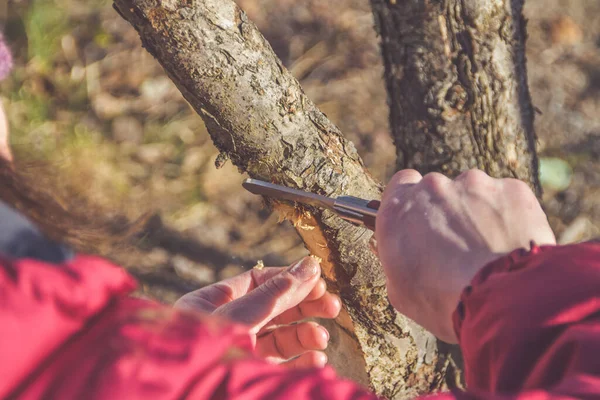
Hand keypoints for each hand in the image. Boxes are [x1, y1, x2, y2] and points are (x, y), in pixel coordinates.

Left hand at [175, 257, 341, 367]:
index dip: (289, 279)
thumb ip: (277, 292)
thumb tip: (310, 265)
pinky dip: (300, 361)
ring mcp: (238, 353)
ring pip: (279, 338)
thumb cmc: (206, 352)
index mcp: (211, 303)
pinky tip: (317, 360)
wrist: (195, 397)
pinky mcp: (250, 374)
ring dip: (305, 335)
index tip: (317, 280)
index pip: (256, 282)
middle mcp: (225, 325)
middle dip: (304, 307)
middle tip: (333, 306)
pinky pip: (279, 365)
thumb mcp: (242, 314)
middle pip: (273, 308)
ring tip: (322, 338)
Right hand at [375, 169, 555, 342]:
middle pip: (439, 189)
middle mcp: (432, 188)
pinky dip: (510, 216)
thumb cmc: (446, 303)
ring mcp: (474, 185)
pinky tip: (513, 244)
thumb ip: (397, 259)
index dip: (413, 203)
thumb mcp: (401, 291)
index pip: (401, 184)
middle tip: (459, 246)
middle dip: (448, 211)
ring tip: (490, 250)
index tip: (422, 220)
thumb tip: (401, 253)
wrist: (503, 302)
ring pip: (475, 192)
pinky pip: (508, 199)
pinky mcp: (511, 189)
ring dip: (479, 213)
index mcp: (398, 210)